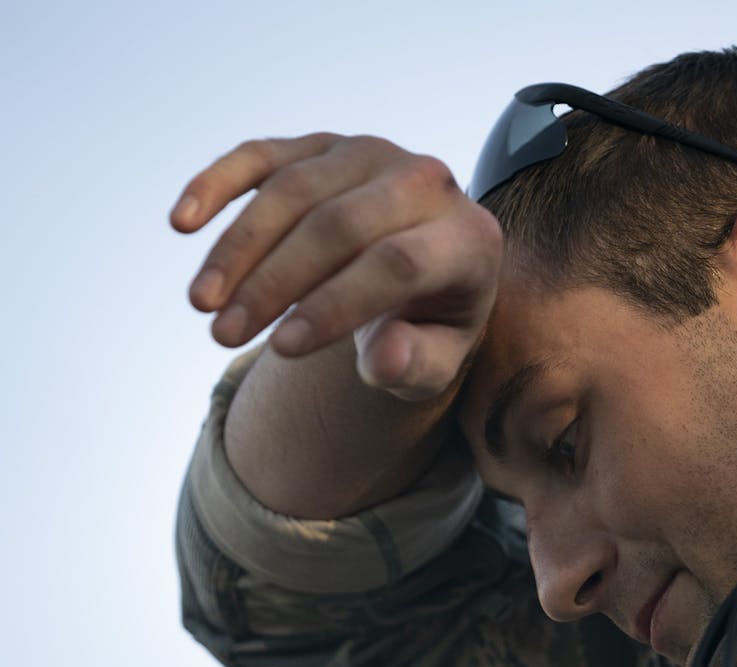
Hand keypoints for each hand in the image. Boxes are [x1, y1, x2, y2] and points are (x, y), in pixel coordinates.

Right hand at [171, 134, 501, 400]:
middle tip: (222, 335)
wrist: (429, 273)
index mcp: (469, 239)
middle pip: (338, 226)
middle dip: (274, 283)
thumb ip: (416, 364)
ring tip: (203, 306)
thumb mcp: (436, 362)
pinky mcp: (324, 145)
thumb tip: (385, 360)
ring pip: (292, 191)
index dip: (335, 306)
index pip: (396, 265)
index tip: (281, 350)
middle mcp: (428, 182)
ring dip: (238, 248)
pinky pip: (262, 156)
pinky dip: (218, 183)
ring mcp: (372, 154)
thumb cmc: (430, 327)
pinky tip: (181, 223)